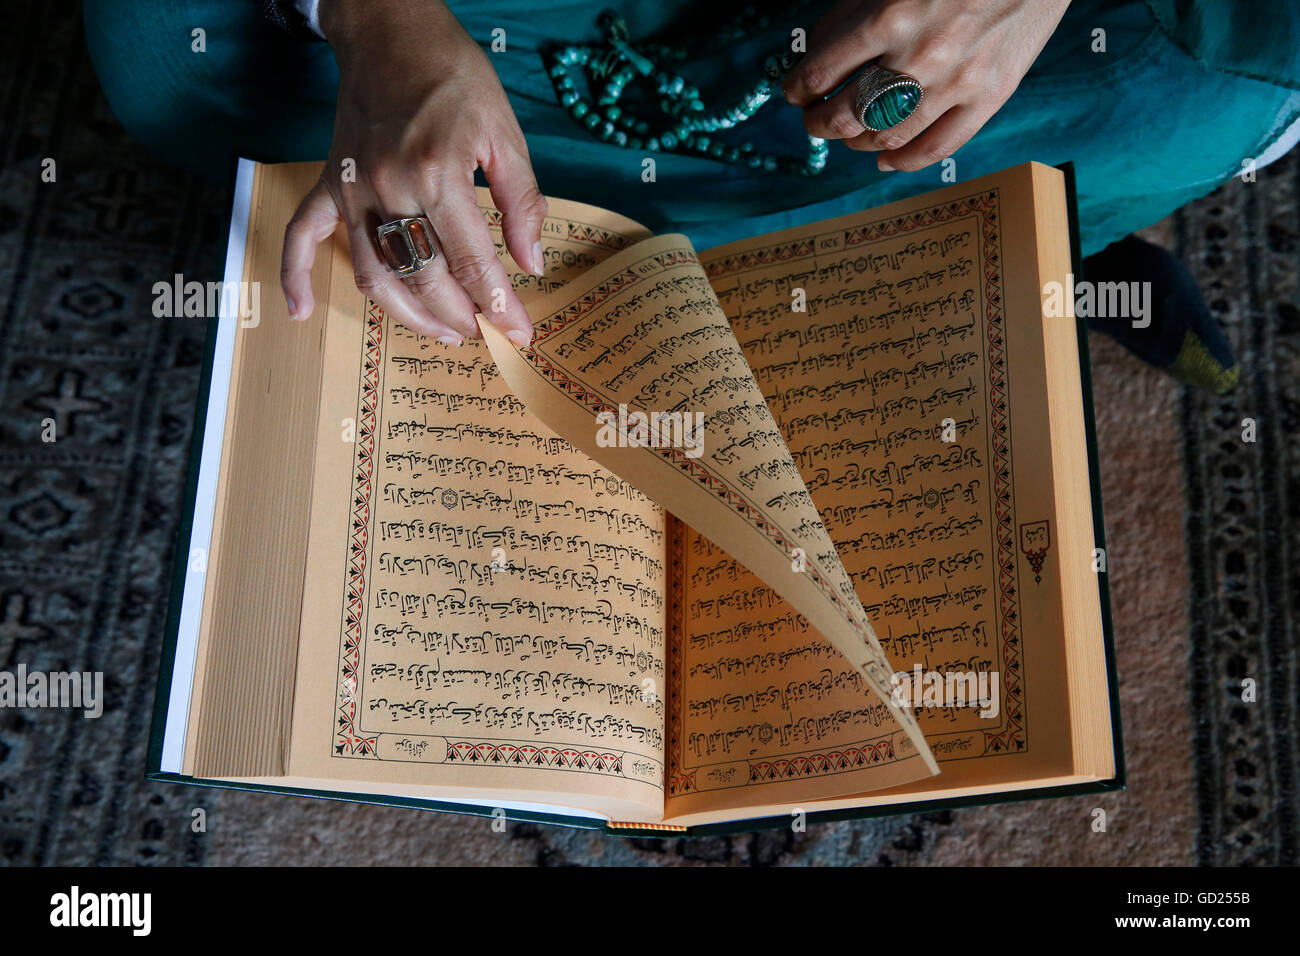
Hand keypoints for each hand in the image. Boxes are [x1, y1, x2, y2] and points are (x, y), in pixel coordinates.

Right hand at [281, 0, 543, 345]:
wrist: (392, 31)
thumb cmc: (454, 77)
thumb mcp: (505, 133)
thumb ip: (523, 203)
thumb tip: (531, 264)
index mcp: (438, 173)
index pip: (472, 261)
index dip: (499, 305)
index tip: (519, 333)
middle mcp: (389, 186)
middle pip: (423, 278)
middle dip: (459, 316)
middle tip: (486, 333)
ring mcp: (352, 188)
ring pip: (374, 275)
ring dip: (407, 315)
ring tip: (443, 331)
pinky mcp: (330, 183)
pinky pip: (302, 235)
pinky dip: (295, 275)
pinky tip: (300, 311)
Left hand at [783, 0, 1069, 171]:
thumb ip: (850, 14)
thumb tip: (817, 53)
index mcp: (889, 17)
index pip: (820, 74)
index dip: (796, 90)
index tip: (793, 92)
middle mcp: (920, 56)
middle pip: (846, 115)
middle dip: (819, 123)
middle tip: (814, 119)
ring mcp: (957, 82)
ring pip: (886, 138)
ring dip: (855, 142)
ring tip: (849, 134)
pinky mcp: (990, 96)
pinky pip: (937, 148)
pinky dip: (903, 162)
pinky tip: (884, 160)